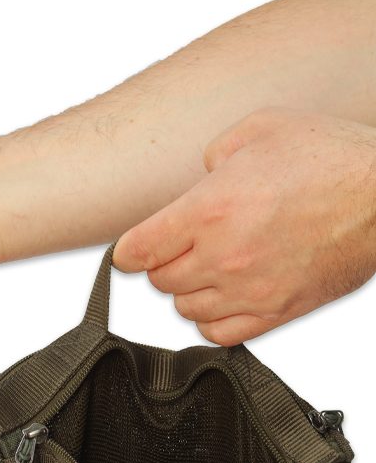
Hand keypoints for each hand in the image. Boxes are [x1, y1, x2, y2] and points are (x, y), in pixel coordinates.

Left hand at [112, 107, 375, 344]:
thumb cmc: (333, 158)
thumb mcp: (263, 129)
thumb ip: (215, 153)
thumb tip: (200, 176)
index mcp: (210, 210)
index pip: (137, 250)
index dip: (130, 250)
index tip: (134, 249)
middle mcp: (223, 256)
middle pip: (160, 281)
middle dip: (166, 264)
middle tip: (186, 248)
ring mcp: (249, 290)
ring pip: (186, 309)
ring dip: (190, 291)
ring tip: (212, 269)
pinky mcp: (275, 312)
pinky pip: (219, 334)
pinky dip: (213, 320)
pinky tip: (226, 297)